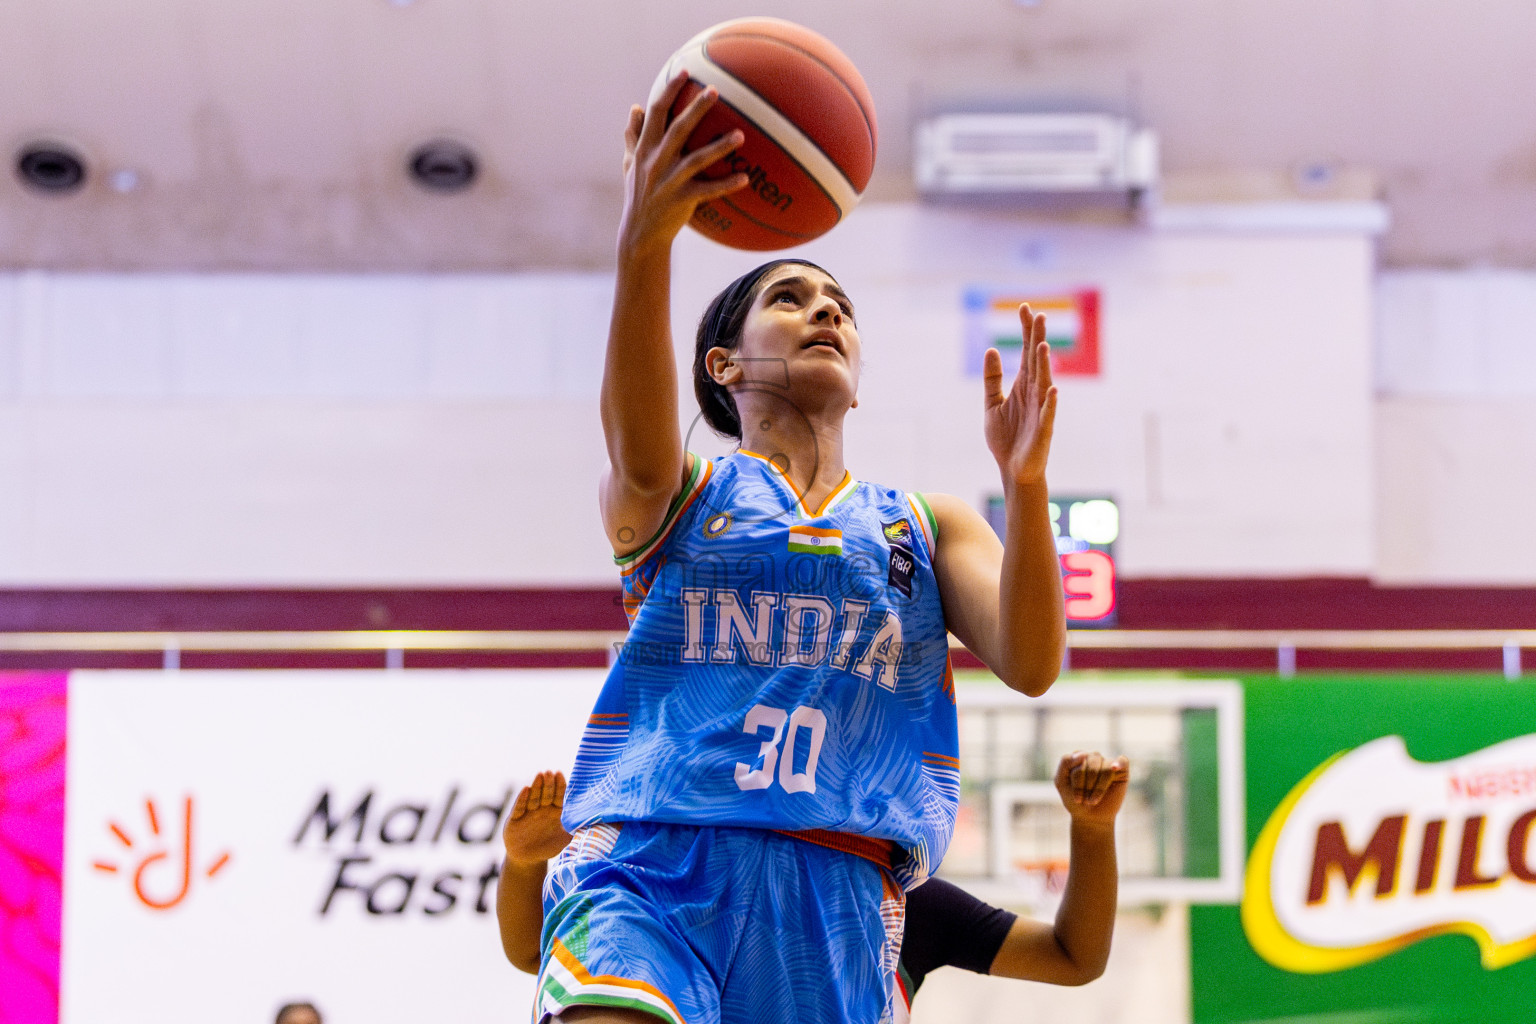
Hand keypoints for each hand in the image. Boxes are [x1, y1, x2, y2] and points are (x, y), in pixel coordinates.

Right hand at [502, 771, 572, 865]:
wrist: (528, 858)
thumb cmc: (549, 846)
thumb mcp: (566, 839)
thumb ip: (578, 830)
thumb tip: (597, 822)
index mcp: (556, 811)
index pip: (559, 795)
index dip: (560, 785)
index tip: (560, 773)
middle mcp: (542, 808)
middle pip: (546, 794)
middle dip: (549, 783)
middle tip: (551, 772)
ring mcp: (529, 812)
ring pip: (534, 797)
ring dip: (537, 786)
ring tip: (540, 775)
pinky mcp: (515, 819)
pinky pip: (519, 807)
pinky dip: (522, 799)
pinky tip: (525, 789)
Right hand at [617, 71, 749, 257]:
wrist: (640, 233)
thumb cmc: (638, 194)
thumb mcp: (629, 164)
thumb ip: (632, 135)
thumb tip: (635, 107)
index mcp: (644, 149)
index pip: (655, 113)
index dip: (669, 91)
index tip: (684, 71)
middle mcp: (655, 162)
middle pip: (677, 129)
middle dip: (696, 108)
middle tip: (715, 90)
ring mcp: (669, 182)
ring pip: (696, 159)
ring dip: (719, 146)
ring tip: (741, 134)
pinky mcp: (682, 200)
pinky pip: (708, 191)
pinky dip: (726, 185)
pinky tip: (745, 178)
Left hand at [983, 305, 1057, 487]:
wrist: (1013, 469)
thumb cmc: (1005, 438)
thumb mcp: (991, 405)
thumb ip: (992, 379)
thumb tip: (992, 350)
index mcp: (1022, 385)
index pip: (1026, 352)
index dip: (1026, 331)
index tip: (1025, 308)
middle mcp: (1034, 393)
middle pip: (1037, 361)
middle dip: (1037, 339)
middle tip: (1039, 315)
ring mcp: (1040, 410)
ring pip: (1044, 383)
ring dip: (1044, 365)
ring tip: (1043, 346)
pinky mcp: (1043, 429)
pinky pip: (1048, 414)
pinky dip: (1050, 403)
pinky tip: (1052, 390)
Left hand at [1054, 751, 1129, 825]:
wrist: (1091, 818)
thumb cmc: (1076, 800)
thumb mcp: (1061, 781)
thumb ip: (1066, 763)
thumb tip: (1084, 753)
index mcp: (1077, 757)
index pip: (1074, 759)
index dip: (1076, 781)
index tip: (1077, 798)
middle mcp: (1092, 757)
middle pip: (1090, 764)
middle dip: (1087, 785)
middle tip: (1086, 800)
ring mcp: (1107, 763)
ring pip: (1105, 768)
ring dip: (1099, 788)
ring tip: (1094, 800)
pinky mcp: (1122, 771)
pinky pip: (1122, 761)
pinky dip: (1118, 764)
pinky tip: (1114, 768)